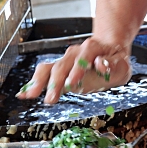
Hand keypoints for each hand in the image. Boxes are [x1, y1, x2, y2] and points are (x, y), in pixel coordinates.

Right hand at [16, 37, 131, 104]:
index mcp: (92, 49)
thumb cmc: (115, 60)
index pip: (83, 58)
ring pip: (49, 68)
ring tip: (30, 95)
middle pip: (62, 65)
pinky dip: (34, 83)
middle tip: (50, 99)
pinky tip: (24, 93)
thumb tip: (101, 65)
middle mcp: (75, 52)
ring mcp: (65, 60)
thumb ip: (112, 65)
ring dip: (39, 82)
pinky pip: (44, 73)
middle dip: (55, 82)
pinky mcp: (59, 69)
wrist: (108, 48)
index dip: (77, 71)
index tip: (72, 84)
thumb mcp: (122, 64)